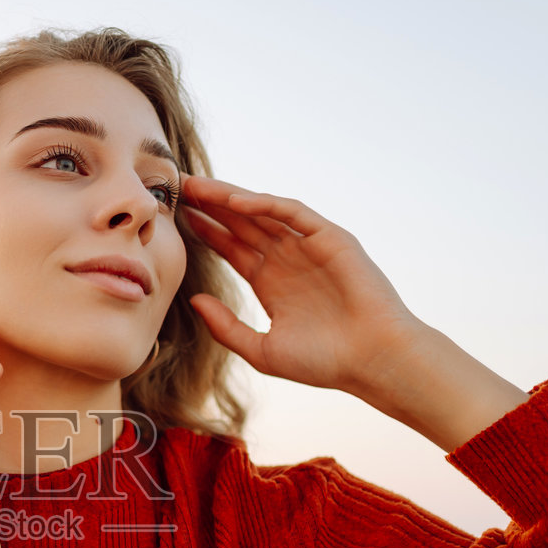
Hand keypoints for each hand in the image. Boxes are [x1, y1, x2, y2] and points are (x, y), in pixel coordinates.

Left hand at [180, 174, 428, 395]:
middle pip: (241, 223)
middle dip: (210, 206)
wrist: (371, 361)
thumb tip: (194, 301)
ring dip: (229, 198)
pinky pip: (293, 213)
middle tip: (176, 188)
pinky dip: (264, 204)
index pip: (232, 247)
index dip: (205, 230)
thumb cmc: (324, 362)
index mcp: (271, 282)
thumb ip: (226, 326)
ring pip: (263, 212)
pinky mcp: (330, 238)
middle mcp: (288, 259)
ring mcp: (309, 246)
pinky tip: (233, 200)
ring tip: (195, 186)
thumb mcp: (261, 349)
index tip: (175, 218)